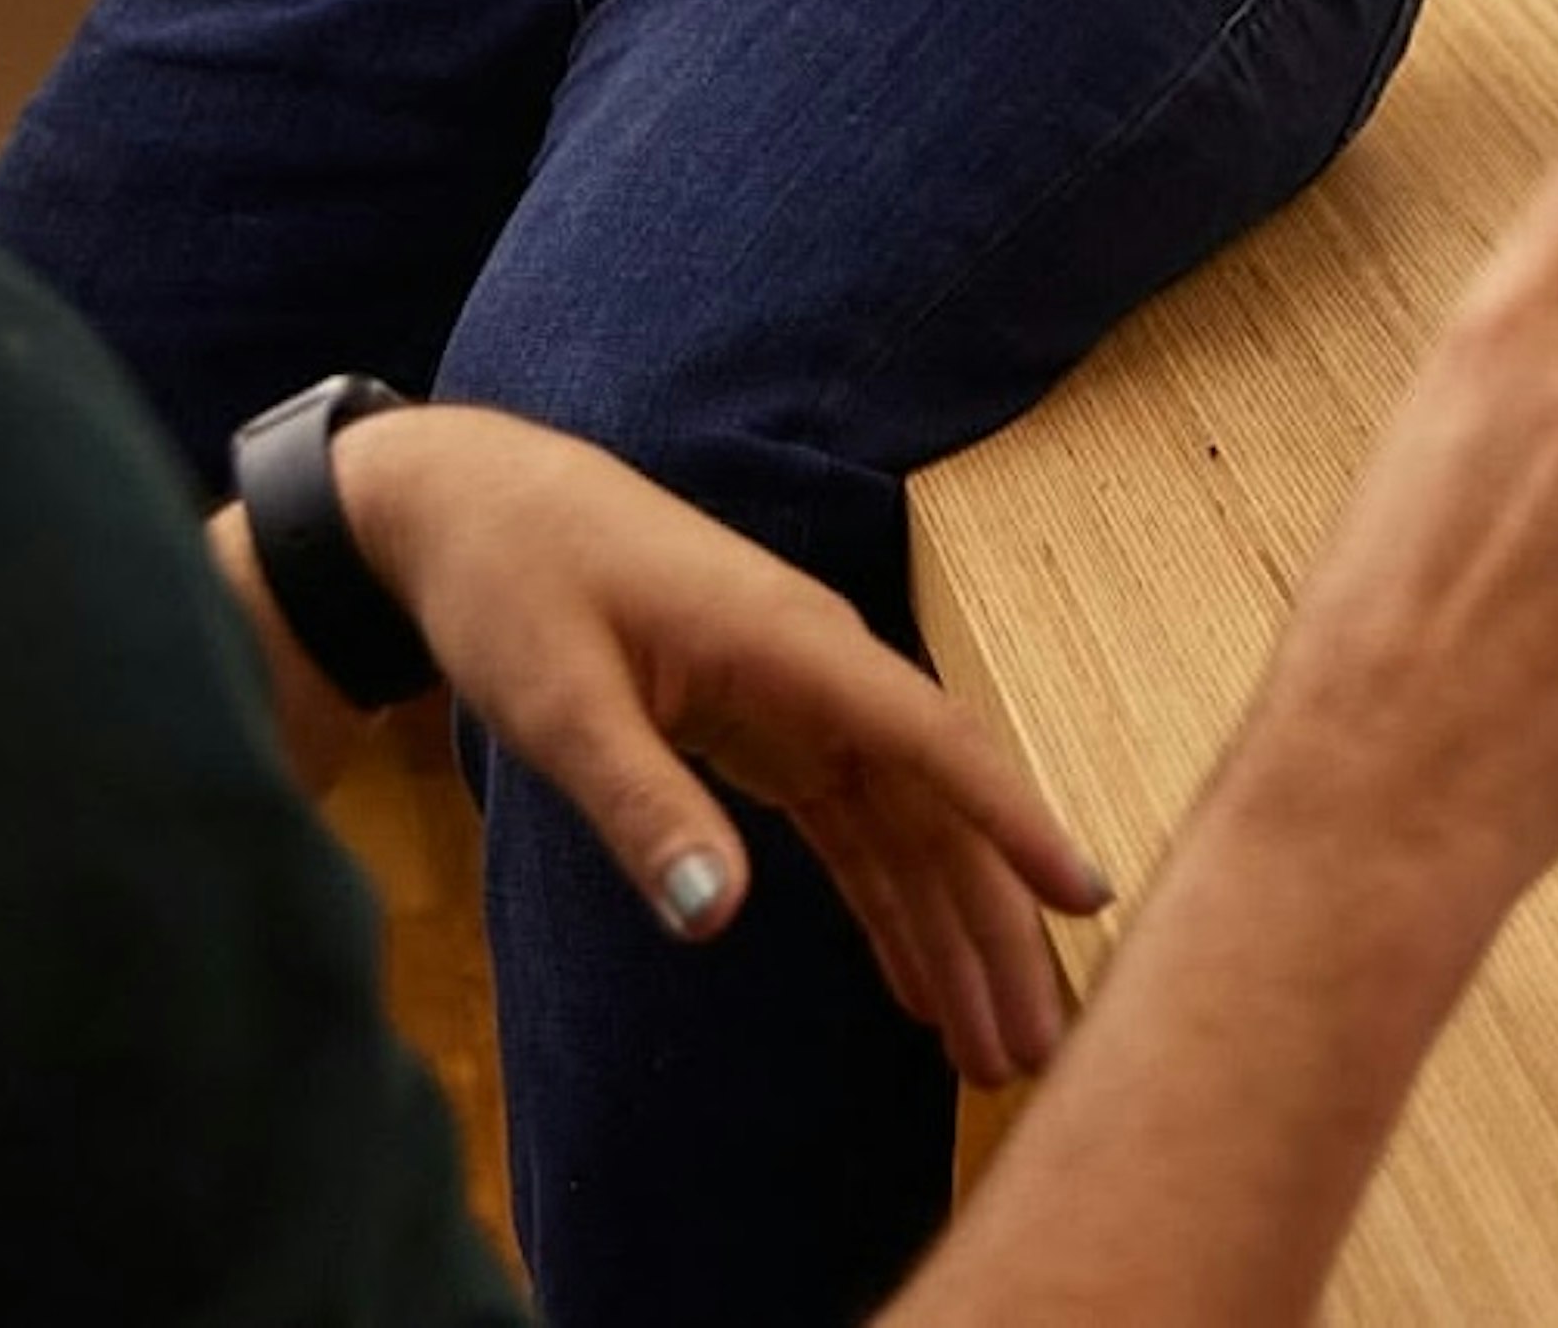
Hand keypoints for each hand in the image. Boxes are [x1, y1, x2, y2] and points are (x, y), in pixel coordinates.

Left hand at [328, 408, 1110, 1087]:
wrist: (472, 508)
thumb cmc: (515, 586)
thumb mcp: (560, 703)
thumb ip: (643, 805)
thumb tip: (720, 918)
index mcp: (790, 644)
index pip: (931, 740)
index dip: (1013, 822)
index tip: (1085, 899)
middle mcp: (818, 668)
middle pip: (936, 806)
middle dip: (993, 925)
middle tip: (1037, 1049)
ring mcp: (799, 697)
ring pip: (905, 824)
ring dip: (950, 931)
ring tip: (994, 1049)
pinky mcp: (767, 726)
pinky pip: (852, 825)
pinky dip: (888, 904)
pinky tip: (916, 987)